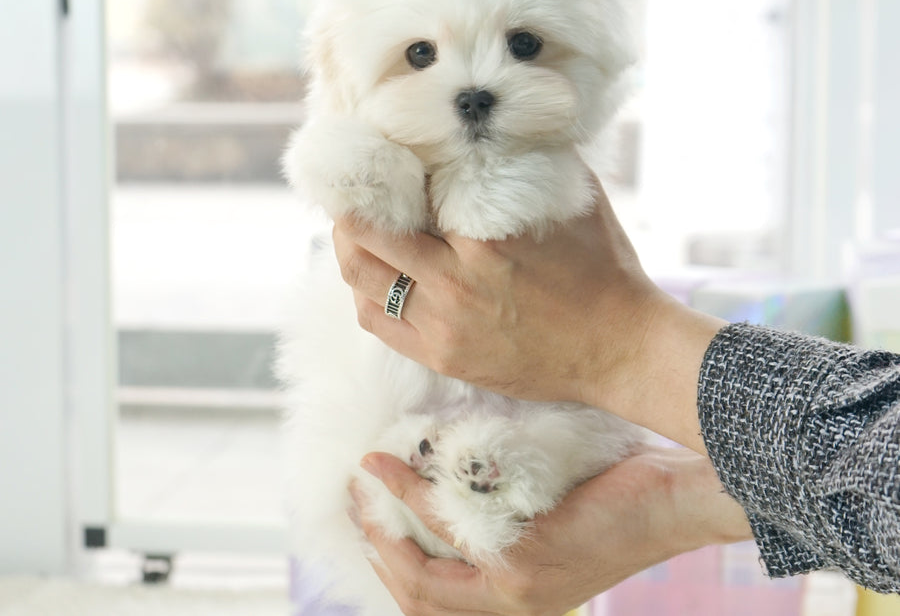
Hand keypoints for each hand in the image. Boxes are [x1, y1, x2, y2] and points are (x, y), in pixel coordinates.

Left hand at [333, 182, 725, 448]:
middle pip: (365, 237)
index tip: (373, 156)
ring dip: (350, 249)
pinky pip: (378, 323)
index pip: (404, 195)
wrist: (622, 349)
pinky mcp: (444, 356)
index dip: (381, 172)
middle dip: (348, 208)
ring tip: (355, 231)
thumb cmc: (605, 269)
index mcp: (484, 236)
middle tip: (351, 192)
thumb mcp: (577, 197)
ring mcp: (445, 324)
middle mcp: (455, 281)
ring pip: (363, 282)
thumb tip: (502, 125)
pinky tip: (375, 277)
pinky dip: (365, 293)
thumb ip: (533, 158)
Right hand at [349, 447, 752, 615]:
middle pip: (414, 600)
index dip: (391, 567)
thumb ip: (510, 505)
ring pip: (418, 575)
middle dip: (374, 551)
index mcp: (520, 600)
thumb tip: (466, 466)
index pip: (435, 603)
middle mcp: (512, 608)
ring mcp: (516, 592)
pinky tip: (392, 463)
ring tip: (362, 484)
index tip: (370, 522)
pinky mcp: (524, 565)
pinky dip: (409, 494)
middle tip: (354, 503)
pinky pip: (445, 526)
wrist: (678, 501)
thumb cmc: (620, 492)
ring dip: (380, 528)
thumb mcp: (557, 510)